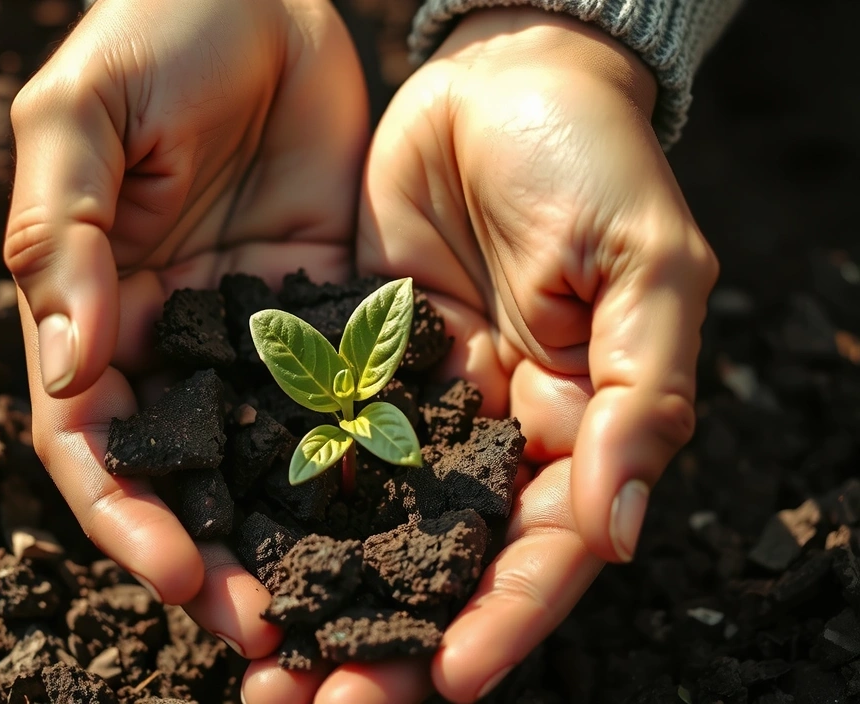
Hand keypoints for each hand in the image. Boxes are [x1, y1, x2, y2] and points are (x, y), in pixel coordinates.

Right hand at [4, 0, 367, 657]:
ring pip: (269, 455)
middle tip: (270, 633)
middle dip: (219, 556)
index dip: (128, 515)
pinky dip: (363, 458)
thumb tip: (72, 365)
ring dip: (296, 533)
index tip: (180, 573)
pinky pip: (347, 393)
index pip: (96, 439)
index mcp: (94, 307)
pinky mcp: (332, 308)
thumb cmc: (153, 33)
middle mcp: (174, 338)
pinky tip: (402, 511)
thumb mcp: (83, 117)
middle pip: (186, 472)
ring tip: (340, 605)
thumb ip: (66, 234)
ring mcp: (256, 331)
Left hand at [240, 8, 716, 702]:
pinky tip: (231, 546)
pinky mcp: (352, 360)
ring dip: (322, 592)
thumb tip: (615, 532)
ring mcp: (415, 401)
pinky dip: (278, 498)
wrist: (502, 77)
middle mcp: (490, 432)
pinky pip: (312, 441)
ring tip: (261, 660)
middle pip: (444, 558)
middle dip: (389, 636)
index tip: (443, 676)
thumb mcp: (645, 269)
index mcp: (577, 426)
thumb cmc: (594, 162)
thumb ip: (640, 396)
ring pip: (368, 519)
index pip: (544, 549)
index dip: (502, 618)